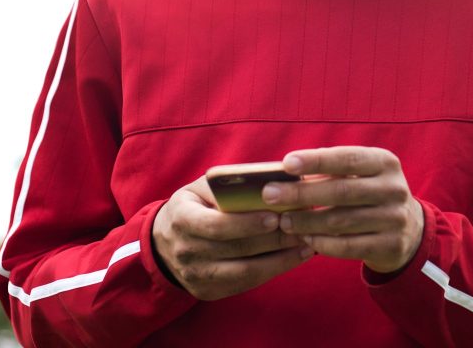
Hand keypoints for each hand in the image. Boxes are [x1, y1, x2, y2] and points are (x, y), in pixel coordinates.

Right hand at [153, 174, 311, 299]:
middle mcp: (187, 251)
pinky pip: (245, 284)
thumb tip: (275, 180)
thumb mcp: (202, 188)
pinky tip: (294, 258)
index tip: (276, 216)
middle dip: (274, 239)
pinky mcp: (209, 292)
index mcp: (182, 219)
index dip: (247, 223)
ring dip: (280, 259)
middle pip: (236, 249)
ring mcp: (197, 276)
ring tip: (306, 244)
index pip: (216, 225)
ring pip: (245, 272)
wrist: (165, 242)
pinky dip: (273, 270)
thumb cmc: (195, 206)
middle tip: (303, 227)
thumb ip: (230, 185)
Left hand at [262, 146, 424, 273]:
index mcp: (385, 162)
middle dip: (301, 193)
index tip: (286, 163)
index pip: (347, 158)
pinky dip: (322, 243)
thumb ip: (331, 171)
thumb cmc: (370, 194)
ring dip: (307, 221)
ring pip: (341, 221)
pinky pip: (348, 246)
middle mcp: (393, 188)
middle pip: (341, 191)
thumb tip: (284, 172)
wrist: (410, 229)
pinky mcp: (390, 245)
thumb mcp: (362, 175)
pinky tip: (305, 238)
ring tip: (283, 221)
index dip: (316, 160)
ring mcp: (394, 218)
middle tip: (270, 194)